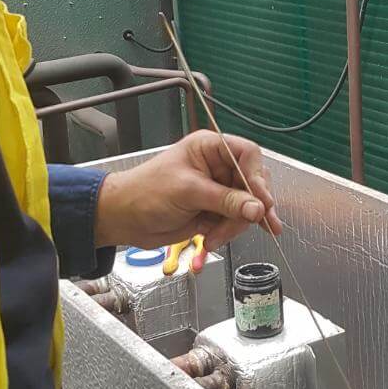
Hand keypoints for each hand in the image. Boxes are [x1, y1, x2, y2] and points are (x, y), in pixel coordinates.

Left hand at [94, 132, 281, 254]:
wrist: (124, 219)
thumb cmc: (144, 192)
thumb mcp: (188, 192)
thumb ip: (225, 200)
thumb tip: (257, 208)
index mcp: (209, 148)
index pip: (247, 155)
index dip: (258, 177)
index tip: (262, 201)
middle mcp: (217, 166)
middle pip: (252, 183)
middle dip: (250, 207)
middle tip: (252, 222)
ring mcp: (217, 190)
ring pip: (246, 207)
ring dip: (234, 225)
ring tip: (215, 237)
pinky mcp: (214, 211)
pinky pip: (233, 222)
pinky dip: (227, 234)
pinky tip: (213, 240)